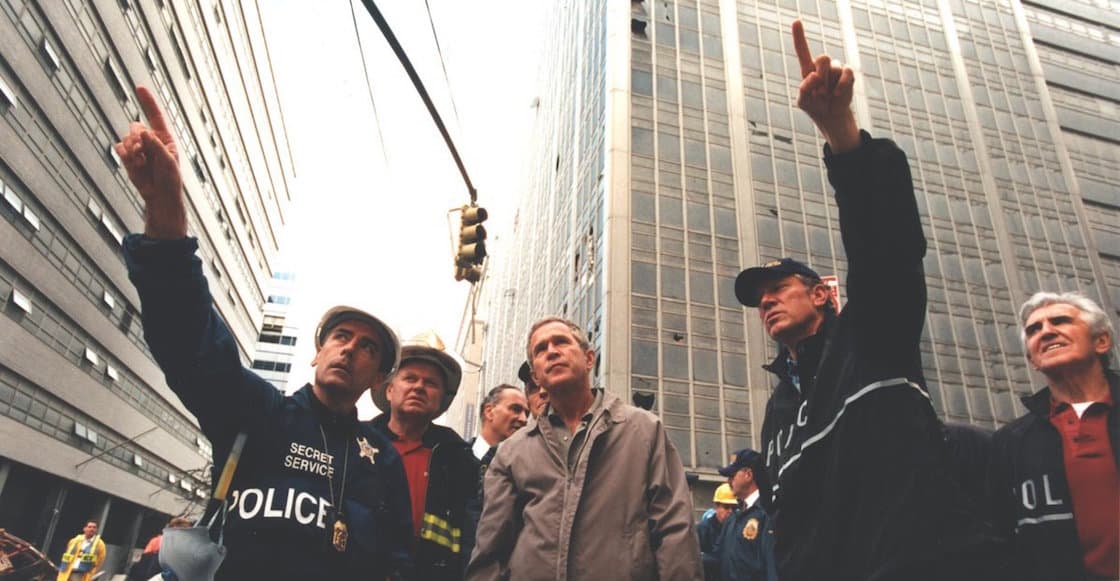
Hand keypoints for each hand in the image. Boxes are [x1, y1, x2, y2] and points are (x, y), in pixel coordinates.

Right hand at [114, 86, 185, 238]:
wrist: (159, 196)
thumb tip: (143, 131)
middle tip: (142, 152)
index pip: (155, 115)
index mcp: (163, 138)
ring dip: (131, 150)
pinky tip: (134, 164)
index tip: (139, 87)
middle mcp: (150, 140)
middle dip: (136, 138)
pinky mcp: (128, 157)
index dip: (147, 101)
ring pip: (126, 138)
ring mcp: (138, 148)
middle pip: (135, 127)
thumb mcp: (168, 161)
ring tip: (141, 163)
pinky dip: (125, 155)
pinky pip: (120, 148)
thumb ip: (156, 145)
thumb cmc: (170, 180)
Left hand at [792, 20, 859, 152]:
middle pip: (823, 58)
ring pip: (834, 67)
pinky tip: (836, 94)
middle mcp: (822, 67)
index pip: (802, 50)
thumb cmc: (815, 107)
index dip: (799, 36)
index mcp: (807, 70)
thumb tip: (814, 75)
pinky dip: (841, 84)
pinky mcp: (848, 75)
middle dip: (821, 74)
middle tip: (819, 92)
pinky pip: (847, 72)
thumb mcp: (803, 103)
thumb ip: (804, 90)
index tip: (796, 21)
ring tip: (827, 96)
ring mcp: (836, 70)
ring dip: (829, 84)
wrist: (830, 117)